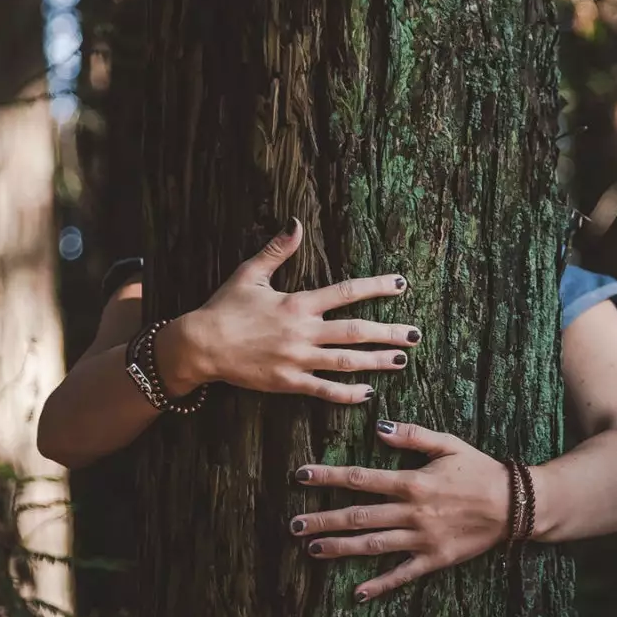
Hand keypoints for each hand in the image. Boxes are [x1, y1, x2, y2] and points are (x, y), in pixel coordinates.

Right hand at [158, 218, 421, 402]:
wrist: (201, 345)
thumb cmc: (224, 308)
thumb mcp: (250, 273)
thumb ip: (278, 250)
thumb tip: (296, 223)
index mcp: (298, 304)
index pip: (345, 292)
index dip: (375, 287)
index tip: (401, 284)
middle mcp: (303, 332)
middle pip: (355, 332)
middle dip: (388, 332)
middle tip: (415, 335)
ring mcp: (297, 360)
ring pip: (346, 362)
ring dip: (375, 361)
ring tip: (400, 360)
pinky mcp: (288, 383)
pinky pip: (323, 390)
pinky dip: (347, 393)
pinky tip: (367, 393)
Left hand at [289, 420, 510, 601]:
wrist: (515, 505)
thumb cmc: (480, 470)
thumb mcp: (449, 444)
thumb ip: (413, 436)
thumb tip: (379, 427)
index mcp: (412, 482)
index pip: (361, 479)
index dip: (329, 477)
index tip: (301, 476)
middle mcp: (412, 513)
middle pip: (358, 516)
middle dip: (323, 519)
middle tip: (294, 524)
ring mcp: (422, 539)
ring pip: (373, 545)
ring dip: (340, 548)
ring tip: (312, 550)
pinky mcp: (435, 559)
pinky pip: (402, 574)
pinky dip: (380, 585)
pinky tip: (357, 593)